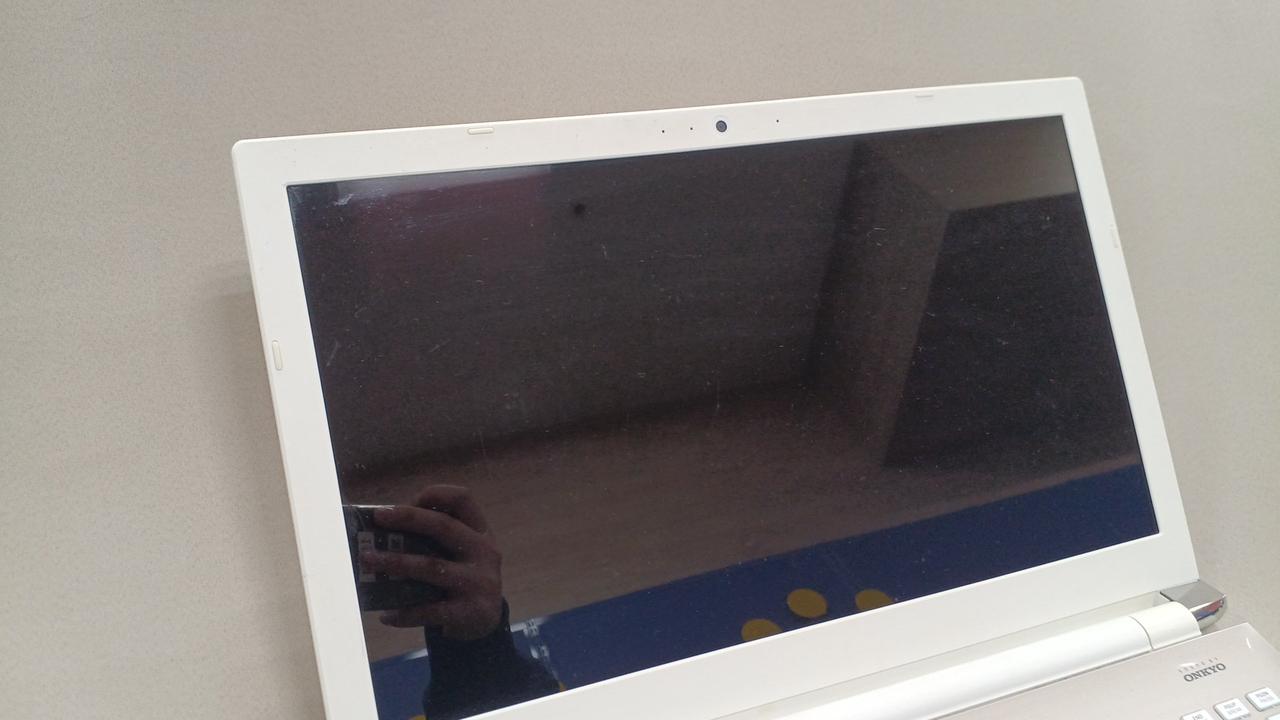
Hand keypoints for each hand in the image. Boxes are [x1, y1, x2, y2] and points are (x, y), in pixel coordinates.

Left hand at [359, 484, 504, 640]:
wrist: (487, 622)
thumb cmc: (462, 578)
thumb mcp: (461, 552)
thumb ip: (437, 538)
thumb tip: (385, 529)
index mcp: (480, 532)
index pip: (463, 499)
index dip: (436, 494)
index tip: (410, 500)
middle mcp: (483, 552)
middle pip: (444, 526)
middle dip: (409, 518)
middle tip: (379, 517)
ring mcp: (478, 582)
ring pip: (431, 566)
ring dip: (395, 562)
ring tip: (367, 561)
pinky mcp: (469, 611)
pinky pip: (430, 610)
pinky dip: (405, 613)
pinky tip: (386, 616)